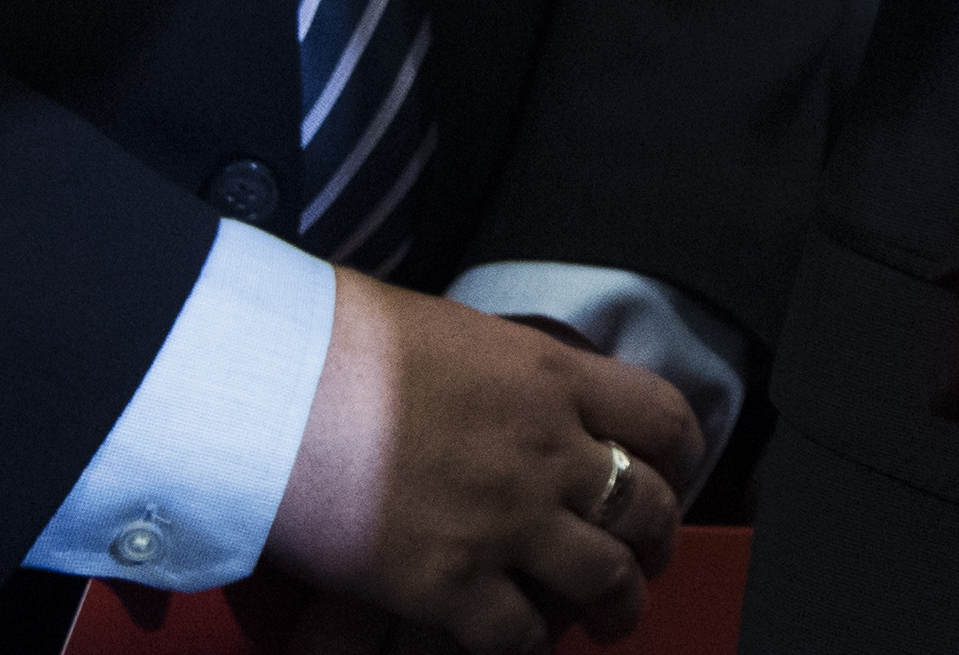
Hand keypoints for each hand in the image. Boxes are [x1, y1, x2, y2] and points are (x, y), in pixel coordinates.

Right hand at [262, 272, 694, 652]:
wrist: (278, 384)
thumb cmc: (349, 343)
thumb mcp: (459, 335)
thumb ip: (508, 376)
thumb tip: (511, 393)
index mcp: (554, 378)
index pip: (663, 418)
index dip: (680, 457)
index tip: (672, 476)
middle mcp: (548, 450)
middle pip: (645, 506)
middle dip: (657, 541)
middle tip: (647, 559)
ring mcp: (506, 521)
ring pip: (603, 577)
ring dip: (617, 605)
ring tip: (611, 620)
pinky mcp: (449, 583)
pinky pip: (519, 632)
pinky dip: (530, 642)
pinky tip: (523, 640)